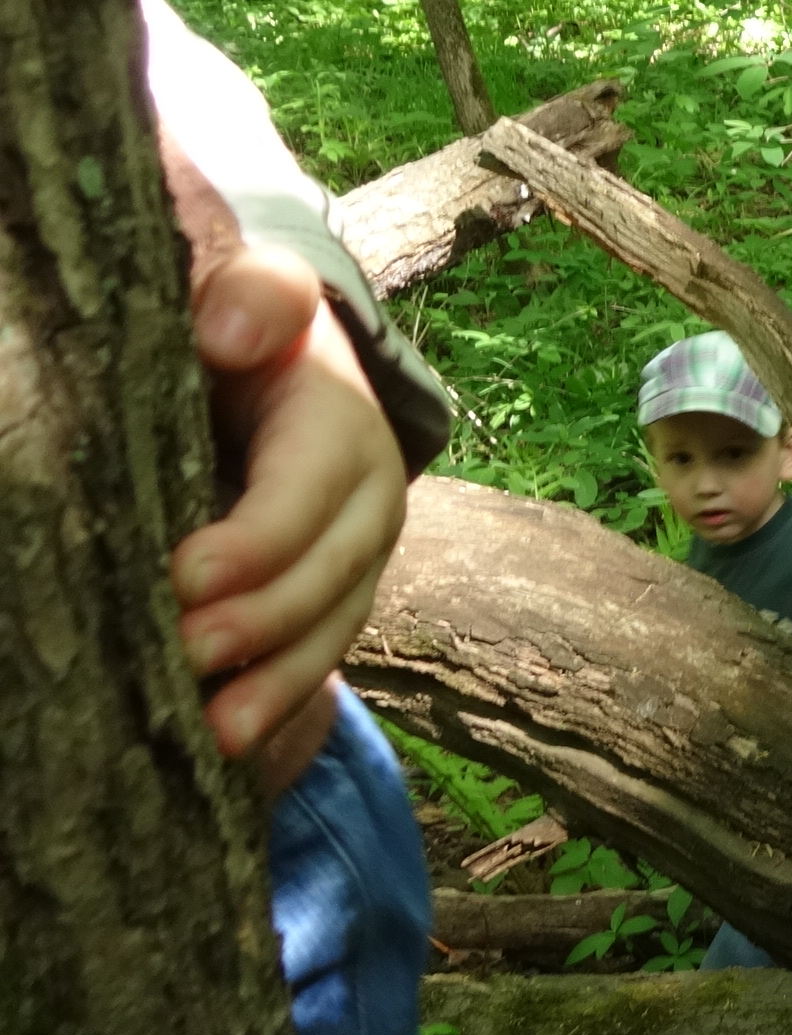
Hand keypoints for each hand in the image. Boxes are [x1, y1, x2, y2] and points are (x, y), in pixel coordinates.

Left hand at [171, 242, 407, 785]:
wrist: (280, 368)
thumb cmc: (241, 328)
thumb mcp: (251, 294)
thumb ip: (252, 294)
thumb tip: (229, 329)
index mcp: (342, 423)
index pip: (308, 488)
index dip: (257, 539)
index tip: (183, 576)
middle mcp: (368, 498)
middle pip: (330, 571)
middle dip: (261, 622)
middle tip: (181, 652)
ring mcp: (356, 556)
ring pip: (333, 628)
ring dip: (277, 683)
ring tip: (215, 732)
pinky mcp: (333, 597)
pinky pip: (318, 654)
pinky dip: (276, 699)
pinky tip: (225, 741)